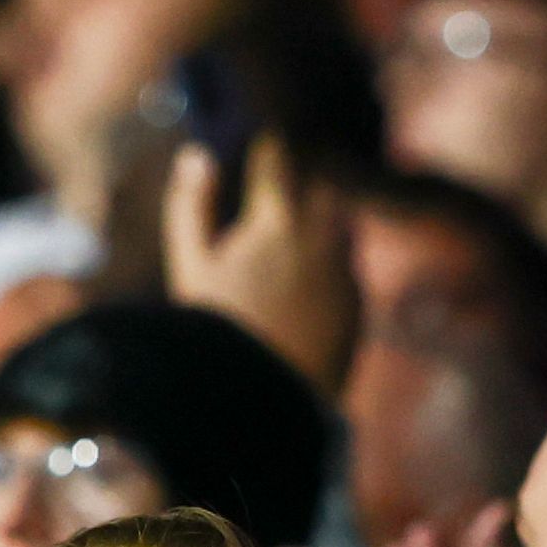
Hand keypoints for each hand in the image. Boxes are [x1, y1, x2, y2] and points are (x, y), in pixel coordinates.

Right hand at [165, 137, 357, 394]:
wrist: (266, 400)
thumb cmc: (217, 332)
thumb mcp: (189, 265)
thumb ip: (191, 204)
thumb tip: (197, 153)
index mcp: (275, 220)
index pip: (277, 160)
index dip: (269, 151)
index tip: (266, 145)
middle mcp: (319, 237)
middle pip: (321, 187)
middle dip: (304, 185)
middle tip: (287, 188)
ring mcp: (344, 271)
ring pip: (342, 226)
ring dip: (323, 223)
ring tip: (298, 235)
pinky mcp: (357, 306)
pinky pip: (348, 270)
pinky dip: (332, 267)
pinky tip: (310, 285)